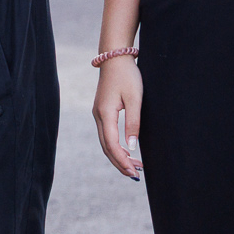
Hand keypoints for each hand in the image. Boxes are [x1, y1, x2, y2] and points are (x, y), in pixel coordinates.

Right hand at [91, 57, 143, 179]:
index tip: (134, 172)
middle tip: (135, 175)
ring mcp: (98, 114)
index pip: (112, 145)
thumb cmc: (127, 76)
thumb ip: (133, 123)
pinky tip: (127, 151)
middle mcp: (98, 116)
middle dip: (120, 163)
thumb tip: (132, 146)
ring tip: (134, 167)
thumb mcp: (135, 99)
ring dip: (118, 156)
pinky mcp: (102, 111)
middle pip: (106, 147)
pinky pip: (106, 135)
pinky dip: (116, 146)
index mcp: (105, 114)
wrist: (115, 58)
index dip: (122, 160)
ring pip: (105, 142)